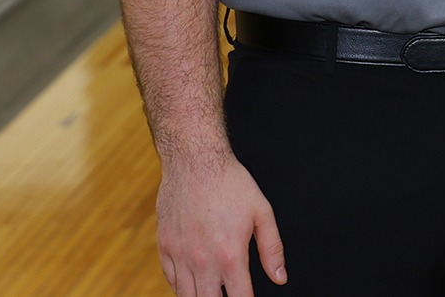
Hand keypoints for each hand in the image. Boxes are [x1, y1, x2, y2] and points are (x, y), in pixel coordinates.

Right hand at [154, 151, 285, 296]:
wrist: (195, 161)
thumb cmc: (230, 183)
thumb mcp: (262, 212)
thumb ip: (272, 249)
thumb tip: (280, 278)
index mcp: (230, 254)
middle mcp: (203, 260)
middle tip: (228, 294)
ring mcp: (180, 255)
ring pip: (186, 296)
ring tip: (212, 292)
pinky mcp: (164, 247)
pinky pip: (171, 280)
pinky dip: (182, 286)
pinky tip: (194, 282)